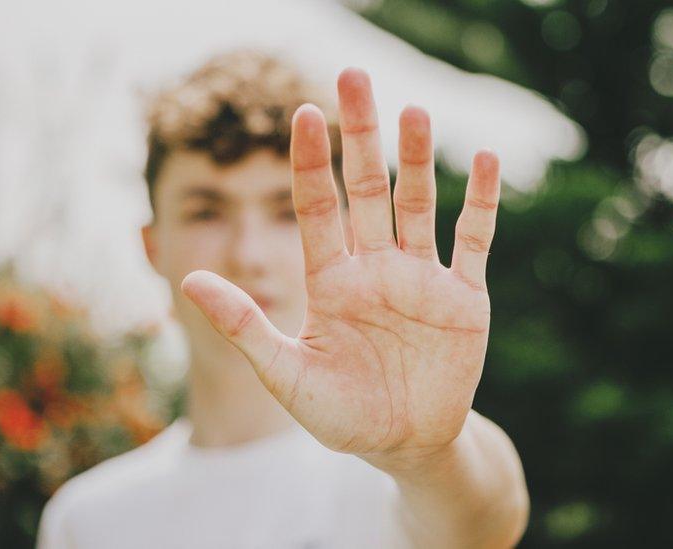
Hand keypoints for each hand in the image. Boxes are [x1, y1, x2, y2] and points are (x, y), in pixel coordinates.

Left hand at [182, 68, 500, 466]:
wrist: (405, 446)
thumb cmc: (342, 416)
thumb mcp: (286, 375)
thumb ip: (244, 325)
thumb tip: (188, 277)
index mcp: (331, 281)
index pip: (317, 205)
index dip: (309, 160)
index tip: (303, 112)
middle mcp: (375, 267)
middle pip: (366, 188)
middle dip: (360, 134)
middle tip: (353, 76)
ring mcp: (421, 278)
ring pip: (418, 204)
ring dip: (416, 159)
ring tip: (413, 110)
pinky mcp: (464, 297)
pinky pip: (473, 240)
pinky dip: (481, 202)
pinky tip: (484, 160)